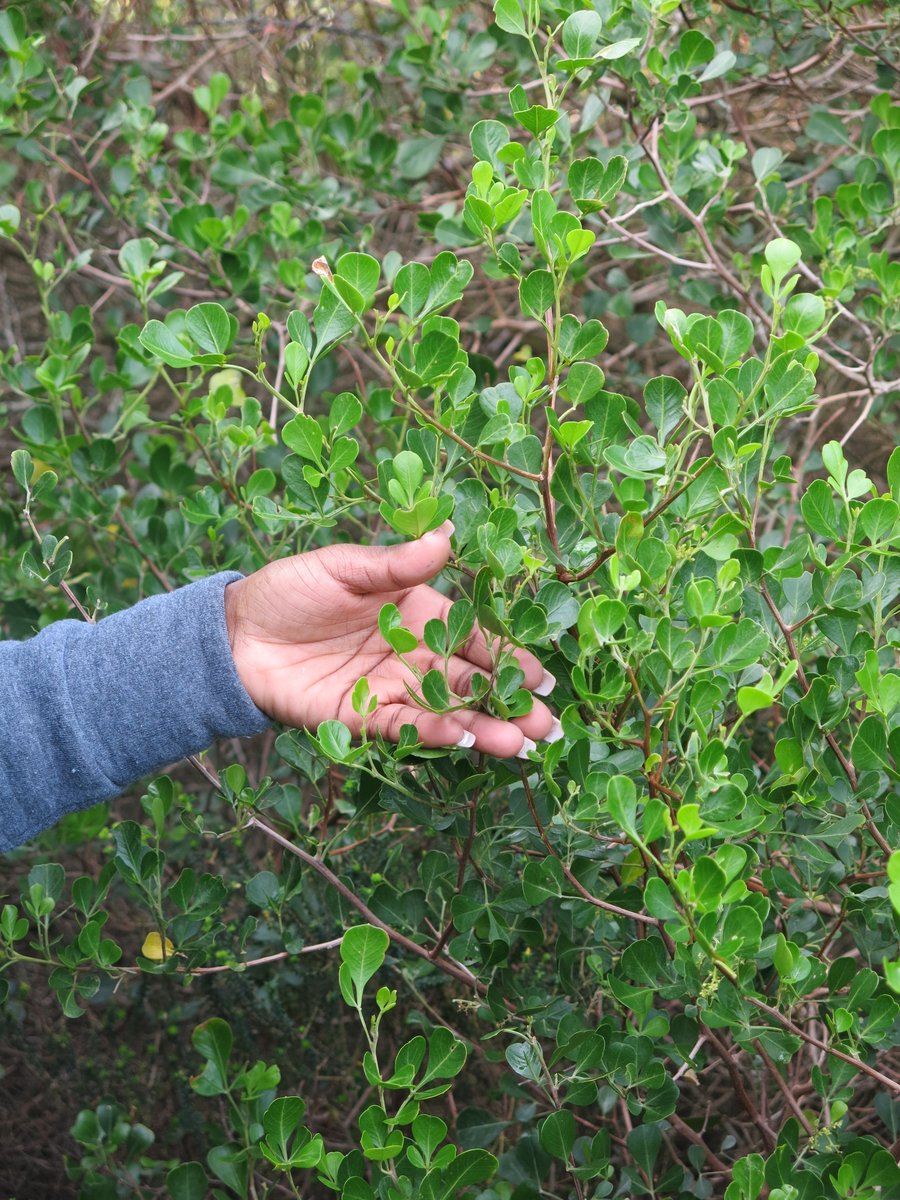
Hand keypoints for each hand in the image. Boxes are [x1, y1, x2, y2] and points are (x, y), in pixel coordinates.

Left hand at [223, 523, 558, 756]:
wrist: (234, 635)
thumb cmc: (290, 591)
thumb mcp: (343, 567)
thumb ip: (396, 563)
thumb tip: (448, 534)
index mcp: (417, 612)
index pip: (473, 636)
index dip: (508, 655)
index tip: (543, 675)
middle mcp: (413, 654)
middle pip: (471, 681)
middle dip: (511, 702)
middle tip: (549, 725)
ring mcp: (390, 689)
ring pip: (447, 711)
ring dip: (484, 726)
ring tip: (520, 743)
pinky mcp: (363, 719)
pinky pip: (405, 728)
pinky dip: (435, 734)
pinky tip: (465, 738)